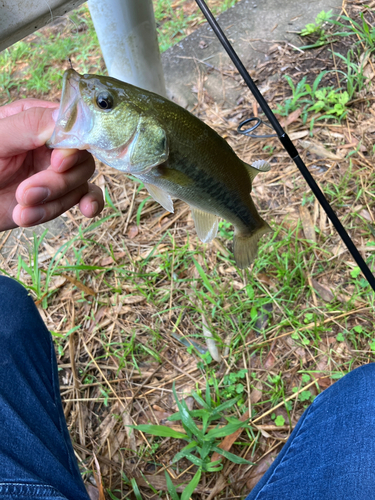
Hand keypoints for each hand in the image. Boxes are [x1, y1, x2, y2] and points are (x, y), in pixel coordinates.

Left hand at [0, 99, 103, 231]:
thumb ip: (27, 126)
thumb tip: (63, 116)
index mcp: (35, 121)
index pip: (71, 126)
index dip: (71, 147)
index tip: (56, 163)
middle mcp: (50, 145)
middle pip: (80, 160)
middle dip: (57, 183)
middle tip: (26, 193)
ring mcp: (57, 172)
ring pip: (80, 184)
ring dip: (53, 203)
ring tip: (22, 212)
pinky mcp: (59, 196)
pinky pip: (87, 196)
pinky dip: (91, 203)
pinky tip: (87, 209)